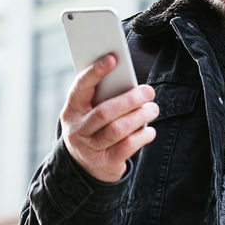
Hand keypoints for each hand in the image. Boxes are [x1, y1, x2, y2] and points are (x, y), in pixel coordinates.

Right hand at [60, 54, 158, 182]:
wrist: (85, 165)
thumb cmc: (94, 126)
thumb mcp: (90, 111)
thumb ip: (103, 96)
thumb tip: (130, 82)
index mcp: (72, 109)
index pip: (80, 87)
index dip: (95, 72)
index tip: (112, 58)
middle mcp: (78, 129)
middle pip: (104, 112)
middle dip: (129, 100)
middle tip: (148, 91)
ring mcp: (90, 148)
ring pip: (117, 130)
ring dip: (139, 117)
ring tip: (152, 109)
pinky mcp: (105, 162)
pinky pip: (126, 147)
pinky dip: (142, 136)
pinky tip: (150, 130)